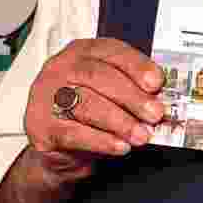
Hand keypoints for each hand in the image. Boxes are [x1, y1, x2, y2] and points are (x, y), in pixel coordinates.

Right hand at [20, 39, 164, 188]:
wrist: (60, 150)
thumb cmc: (92, 114)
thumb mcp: (112, 94)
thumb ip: (133, 88)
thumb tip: (162, 97)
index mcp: (82, 52)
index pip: (112, 52)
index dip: (137, 66)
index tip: (157, 83)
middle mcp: (60, 68)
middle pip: (99, 77)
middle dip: (132, 97)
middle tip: (155, 114)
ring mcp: (45, 96)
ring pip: (87, 104)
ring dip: (120, 121)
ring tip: (142, 135)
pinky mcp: (39, 125)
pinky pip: (74, 133)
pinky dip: (101, 141)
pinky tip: (120, 146)